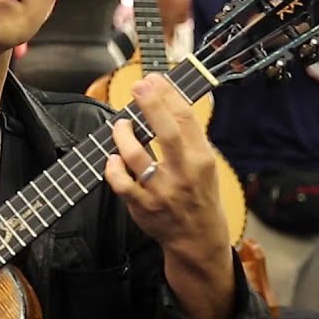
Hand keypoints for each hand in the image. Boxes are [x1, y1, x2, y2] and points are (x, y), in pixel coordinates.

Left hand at [104, 74, 229, 263]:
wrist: (198, 239)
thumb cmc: (199, 195)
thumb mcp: (206, 164)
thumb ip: (190, 137)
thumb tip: (171, 98)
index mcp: (202, 159)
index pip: (186, 119)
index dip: (168, 95)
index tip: (155, 79)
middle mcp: (183, 173)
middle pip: (166, 132)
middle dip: (151, 105)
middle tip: (138, 85)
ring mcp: (162, 191)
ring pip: (136, 155)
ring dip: (123, 135)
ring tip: (120, 125)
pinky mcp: (142, 206)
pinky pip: (121, 182)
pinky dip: (113, 167)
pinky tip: (112, 158)